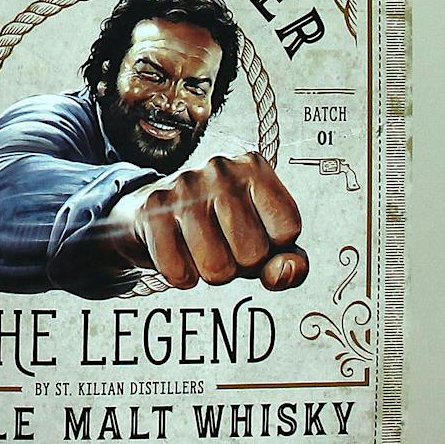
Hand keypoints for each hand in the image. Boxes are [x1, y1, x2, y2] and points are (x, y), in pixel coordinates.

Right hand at [109, 152, 306, 290]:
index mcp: (254, 168)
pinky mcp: (153, 209)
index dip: (273, 246)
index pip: (287, 229)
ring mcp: (184, 186)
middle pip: (253, 254)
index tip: (253, 232)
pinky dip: (181, 275)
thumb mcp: (264, 239)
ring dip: (209, 272)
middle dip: (239, 264)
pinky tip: (176, 250)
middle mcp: (220, 169)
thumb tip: (286, 272)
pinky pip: (179, 272)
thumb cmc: (219, 227)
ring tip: (199, 246)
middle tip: (221, 243)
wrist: (153, 213)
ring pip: (216, 268)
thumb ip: (291, 260)